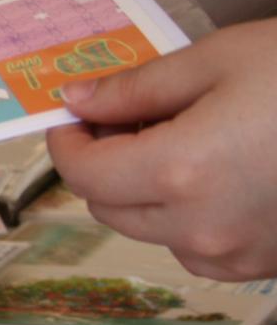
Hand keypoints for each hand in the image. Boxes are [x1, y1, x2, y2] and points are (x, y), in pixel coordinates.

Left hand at [48, 18, 276, 280]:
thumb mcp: (220, 59)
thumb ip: (137, 89)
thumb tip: (77, 102)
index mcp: (180, 173)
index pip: (84, 175)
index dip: (67, 143)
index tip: (72, 116)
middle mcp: (202, 228)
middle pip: (110, 207)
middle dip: (105, 164)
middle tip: (125, 117)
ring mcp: (238, 255)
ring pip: (153, 230)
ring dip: (146, 190)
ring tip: (184, 135)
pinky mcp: (269, 265)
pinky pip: (201, 246)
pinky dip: (191, 213)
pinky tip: (225, 169)